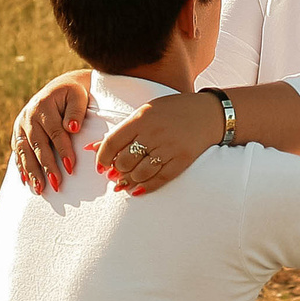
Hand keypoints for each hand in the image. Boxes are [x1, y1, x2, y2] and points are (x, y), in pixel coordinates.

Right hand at [11, 70, 89, 193]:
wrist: (58, 88)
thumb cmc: (73, 94)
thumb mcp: (78, 97)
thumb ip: (75, 111)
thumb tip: (71, 128)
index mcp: (43, 107)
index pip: (54, 132)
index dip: (62, 150)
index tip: (71, 168)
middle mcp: (28, 117)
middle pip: (37, 145)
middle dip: (46, 166)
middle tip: (55, 184)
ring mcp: (20, 125)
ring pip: (24, 151)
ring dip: (31, 171)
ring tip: (39, 189)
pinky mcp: (17, 132)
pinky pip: (18, 152)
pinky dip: (21, 167)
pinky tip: (26, 182)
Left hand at [91, 90, 227, 194]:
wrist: (208, 113)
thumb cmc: (172, 111)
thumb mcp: (145, 112)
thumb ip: (121, 130)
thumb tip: (91, 148)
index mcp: (142, 118)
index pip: (112, 143)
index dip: (102, 158)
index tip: (100, 166)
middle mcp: (154, 133)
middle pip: (125, 161)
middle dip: (116, 171)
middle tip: (114, 175)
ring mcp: (169, 147)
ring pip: (140, 173)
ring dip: (128, 181)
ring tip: (124, 183)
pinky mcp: (182, 159)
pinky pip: (160, 179)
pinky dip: (146, 187)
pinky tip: (138, 190)